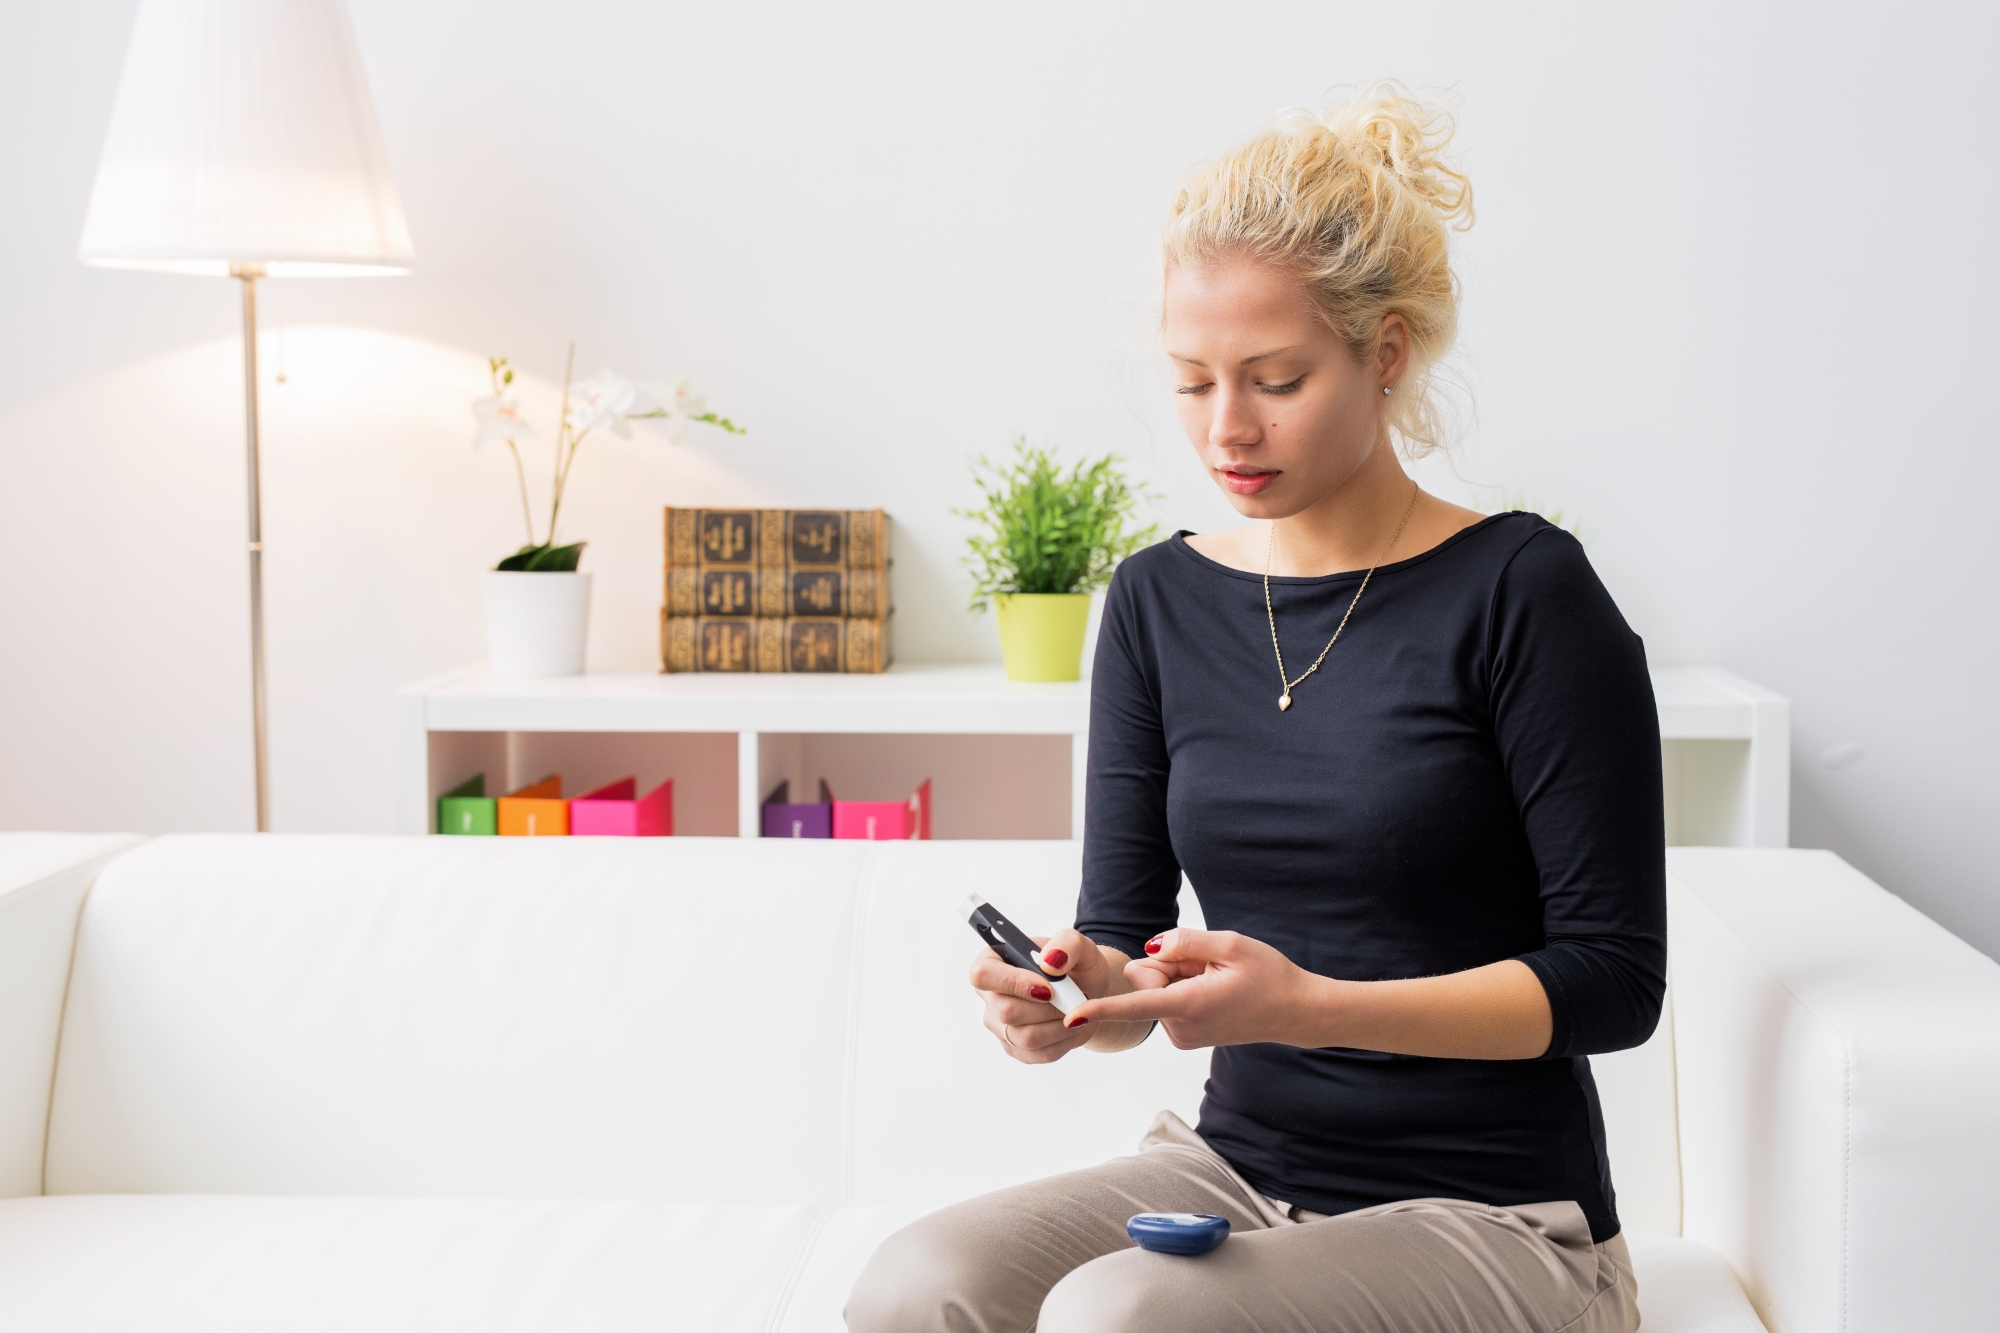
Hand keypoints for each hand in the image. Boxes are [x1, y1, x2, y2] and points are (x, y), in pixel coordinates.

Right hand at [969, 928, 1125, 1064]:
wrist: (1087, 994)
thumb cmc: (1076, 966)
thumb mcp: (1080, 945)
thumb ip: (1067, 943)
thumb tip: (1049, 961)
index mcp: (994, 961)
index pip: (982, 975)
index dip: (1014, 982)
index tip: (1048, 987)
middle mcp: (989, 995)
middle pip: (1005, 1011)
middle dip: (1048, 1007)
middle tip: (1073, 998)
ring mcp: (998, 1025)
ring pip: (1024, 1037)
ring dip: (1059, 1026)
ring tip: (1075, 1012)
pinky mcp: (1014, 1048)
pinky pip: (1037, 1054)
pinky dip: (1063, 1041)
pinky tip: (1071, 1027)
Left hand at [1065, 928, 1324, 1048]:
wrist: (1294, 1011)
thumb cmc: (1269, 976)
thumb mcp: (1231, 945)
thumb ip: (1184, 941)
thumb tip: (1149, 949)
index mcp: (1189, 1005)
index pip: (1135, 1005)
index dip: (1101, 1008)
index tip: (1072, 1017)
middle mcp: (1180, 1027)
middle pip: (1145, 977)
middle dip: (1169, 963)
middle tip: (1210, 966)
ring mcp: (1181, 1035)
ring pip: (1156, 986)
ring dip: (1181, 975)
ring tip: (1217, 980)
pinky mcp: (1183, 1035)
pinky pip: (1166, 996)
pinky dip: (1185, 987)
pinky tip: (1214, 989)